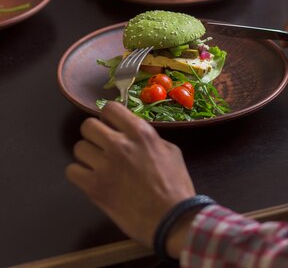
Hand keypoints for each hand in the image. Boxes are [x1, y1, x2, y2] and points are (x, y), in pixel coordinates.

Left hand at [66, 102, 195, 253]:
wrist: (171, 219)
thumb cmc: (176, 185)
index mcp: (139, 133)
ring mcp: (105, 166)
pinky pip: (72, 171)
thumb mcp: (170, 151)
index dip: (108, 117)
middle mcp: (119, 144)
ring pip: (78, 147)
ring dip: (87, 155)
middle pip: (88, 126)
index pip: (110, 108)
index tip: (111, 126)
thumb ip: (149, 138)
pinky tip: (91, 179)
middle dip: (94, 135)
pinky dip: (79, 174)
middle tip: (102, 146)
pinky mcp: (94, 188)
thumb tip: (133, 135)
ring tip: (97, 165)